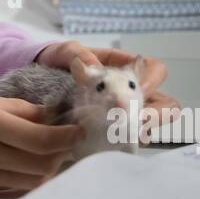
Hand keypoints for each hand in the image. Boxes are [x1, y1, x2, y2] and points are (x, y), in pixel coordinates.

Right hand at [0, 92, 81, 194]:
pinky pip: (11, 189)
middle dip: (61, 153)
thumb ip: (14, 109)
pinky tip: (28, 164)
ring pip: (30, 180)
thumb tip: (49, 116)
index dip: (66, 136)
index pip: (40, 138)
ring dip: (47, 167)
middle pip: (41, 164)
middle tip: (69, 140)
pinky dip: (27, 178)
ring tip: (51, 151)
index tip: (79, 129)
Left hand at [33, 40, 181, 144]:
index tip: (138, 89)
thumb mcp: (62, 52)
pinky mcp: (109, 134)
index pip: (155, 70)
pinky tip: (110, 146)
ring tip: (124, 134)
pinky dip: (122, 145)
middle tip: (139, 120)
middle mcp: (130, 92)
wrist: (34, 85)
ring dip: (142, 131)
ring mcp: (122, 115)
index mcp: (124, 67)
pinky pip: (126, 143)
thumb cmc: (55, 63)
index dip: (152, 80)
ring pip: (149, 126)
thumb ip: (75, 54)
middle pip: (165, 104)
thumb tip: (92, 66)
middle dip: (158, 114)